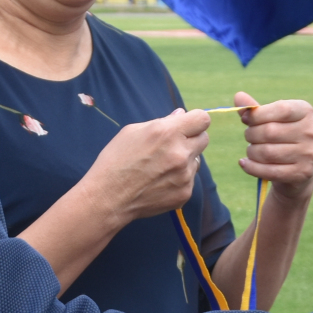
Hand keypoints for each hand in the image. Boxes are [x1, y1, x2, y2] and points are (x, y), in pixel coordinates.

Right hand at [83, 108, 210, 223]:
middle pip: (204, 138)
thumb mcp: (132, 131)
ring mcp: (185, 175)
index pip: (203, 119)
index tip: (187, 125)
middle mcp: (180, 153)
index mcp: (168, 133)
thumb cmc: (116, 160)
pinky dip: (179, 178)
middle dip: (191, 138)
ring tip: (161, 166)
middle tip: (173, 145)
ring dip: (185, 159)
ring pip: (196, 160)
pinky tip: (159, 181)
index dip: (194, 120)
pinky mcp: (185, 193)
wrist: (108, 197)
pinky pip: (190, 179)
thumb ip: (162, 122)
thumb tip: (181, 114)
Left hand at [233, 91, 312, 202]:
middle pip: (270, 131)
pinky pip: (270, 171)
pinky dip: (251, 167)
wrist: (296, 169)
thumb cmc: (280, 138)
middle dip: (251, 134)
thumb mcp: (270, 120)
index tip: (245, 119)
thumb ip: (254, 110)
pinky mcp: (303, 173)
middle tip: (248, 137)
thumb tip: (238, 96)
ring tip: (251, 151)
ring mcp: (310, 154)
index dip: (258, 115)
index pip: (281, 109)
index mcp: (306, 111)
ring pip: (267, 152)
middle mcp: (312, 131)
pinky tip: (245, 163)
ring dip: (251, 152)